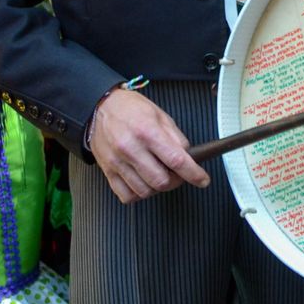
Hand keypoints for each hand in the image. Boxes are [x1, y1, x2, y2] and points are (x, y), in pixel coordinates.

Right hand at [88, 88, 209, 202]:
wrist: (100, 108)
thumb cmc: (131, 109)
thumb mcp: (160, 115)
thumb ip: (176, 137)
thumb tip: (189, 156)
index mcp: (148, 132)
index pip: (176, 160)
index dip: (194, 174)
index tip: (202, 180)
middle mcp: (131, 149)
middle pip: (161, 181)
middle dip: (176, 181)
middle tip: (179, 174)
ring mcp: (117, 163)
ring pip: (145, 191)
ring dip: (158, 188)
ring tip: (160, 175)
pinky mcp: (107, 172)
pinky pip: (126, 196)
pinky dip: (139, 194)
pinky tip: (144, 183)